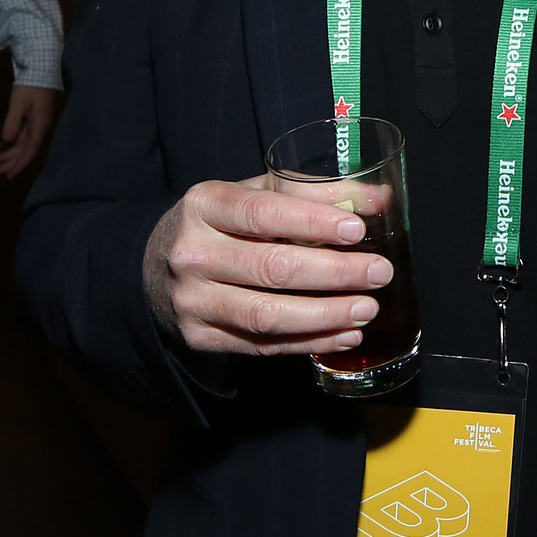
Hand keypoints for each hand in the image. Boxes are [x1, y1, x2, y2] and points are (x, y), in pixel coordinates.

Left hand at [0, 83, 59, 177]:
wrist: (42, 69)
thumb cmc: (31, 86)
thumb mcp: (19, 103)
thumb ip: (12, 123)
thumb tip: (6, 142)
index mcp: (40, 125)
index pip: (31, 150)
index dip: (20, 164)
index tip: (9, 176)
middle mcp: (40, 126)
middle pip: (26, 150)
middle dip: (12, 162)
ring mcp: (36, 122)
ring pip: (23, 143)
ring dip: (11, 154)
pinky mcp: (32, 117)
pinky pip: (22, 135)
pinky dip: (12, 143)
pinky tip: (2, 147)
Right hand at [143, 176, 390, 356]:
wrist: (157, 266)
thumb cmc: (226, 222)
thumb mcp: (259, 193)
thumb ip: (316, 192)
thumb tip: (379, 199)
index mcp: (205, 205)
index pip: (262, 213)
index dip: (312, 222)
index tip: (358, 230)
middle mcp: (192, 253)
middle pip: (270, 268)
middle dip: (334, 272)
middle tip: (379, 272)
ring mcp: (192, 300)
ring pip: (266, 314)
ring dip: (325, 315)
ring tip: (368, 309)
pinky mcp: (198, 337)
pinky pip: (261, 345)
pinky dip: (309, 342)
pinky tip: (345, 334)